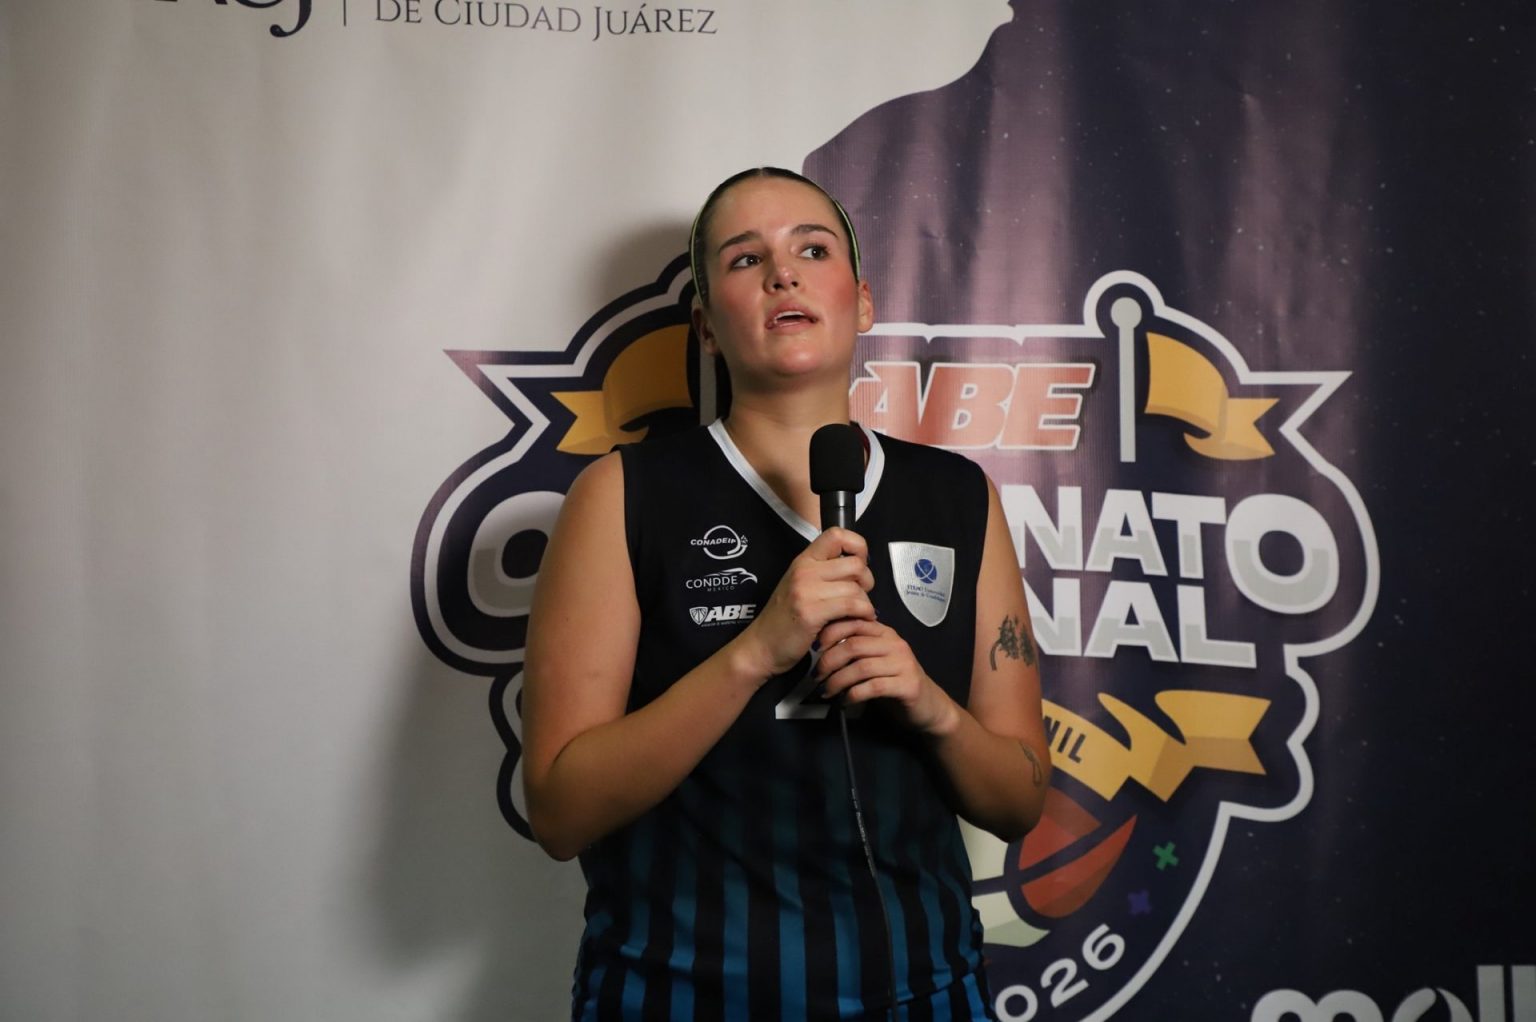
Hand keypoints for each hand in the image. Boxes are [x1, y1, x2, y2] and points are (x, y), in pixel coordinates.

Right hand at [739, 528, 875, 678]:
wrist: (762, 645)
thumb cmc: (785, 619)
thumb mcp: (800, 586)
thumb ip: (824, 573)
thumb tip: (858, 567)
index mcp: (803, 560)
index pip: (836, 534)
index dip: (857, 546)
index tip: (859, 564)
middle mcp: (804, 570)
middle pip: (855, 564)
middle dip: (867, 581)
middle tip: (861, 595)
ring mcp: (806, 591)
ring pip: (856, 588)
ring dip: (865, 603)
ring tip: (860, 613)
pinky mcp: (811, 613)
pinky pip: (851, 605)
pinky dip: (863, 613)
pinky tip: (859, 620)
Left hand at [814, 618, 959, 735]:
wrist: (928, 707)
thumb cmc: (894, 682)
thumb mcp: (875, 660)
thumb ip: (856, 649)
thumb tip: (820, 647)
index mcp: (885, 633)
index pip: (853, 622)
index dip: (830, 634)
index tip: (814, 649)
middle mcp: (895, 644)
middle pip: (853, 645)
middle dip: (829, 661)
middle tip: (816, 676)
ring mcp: (904, 664)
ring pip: (861, 667)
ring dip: (838, 681)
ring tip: (826, 692)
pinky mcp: (908, 686)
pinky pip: (873, 687)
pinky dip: (853, 695)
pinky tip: (845, 702)